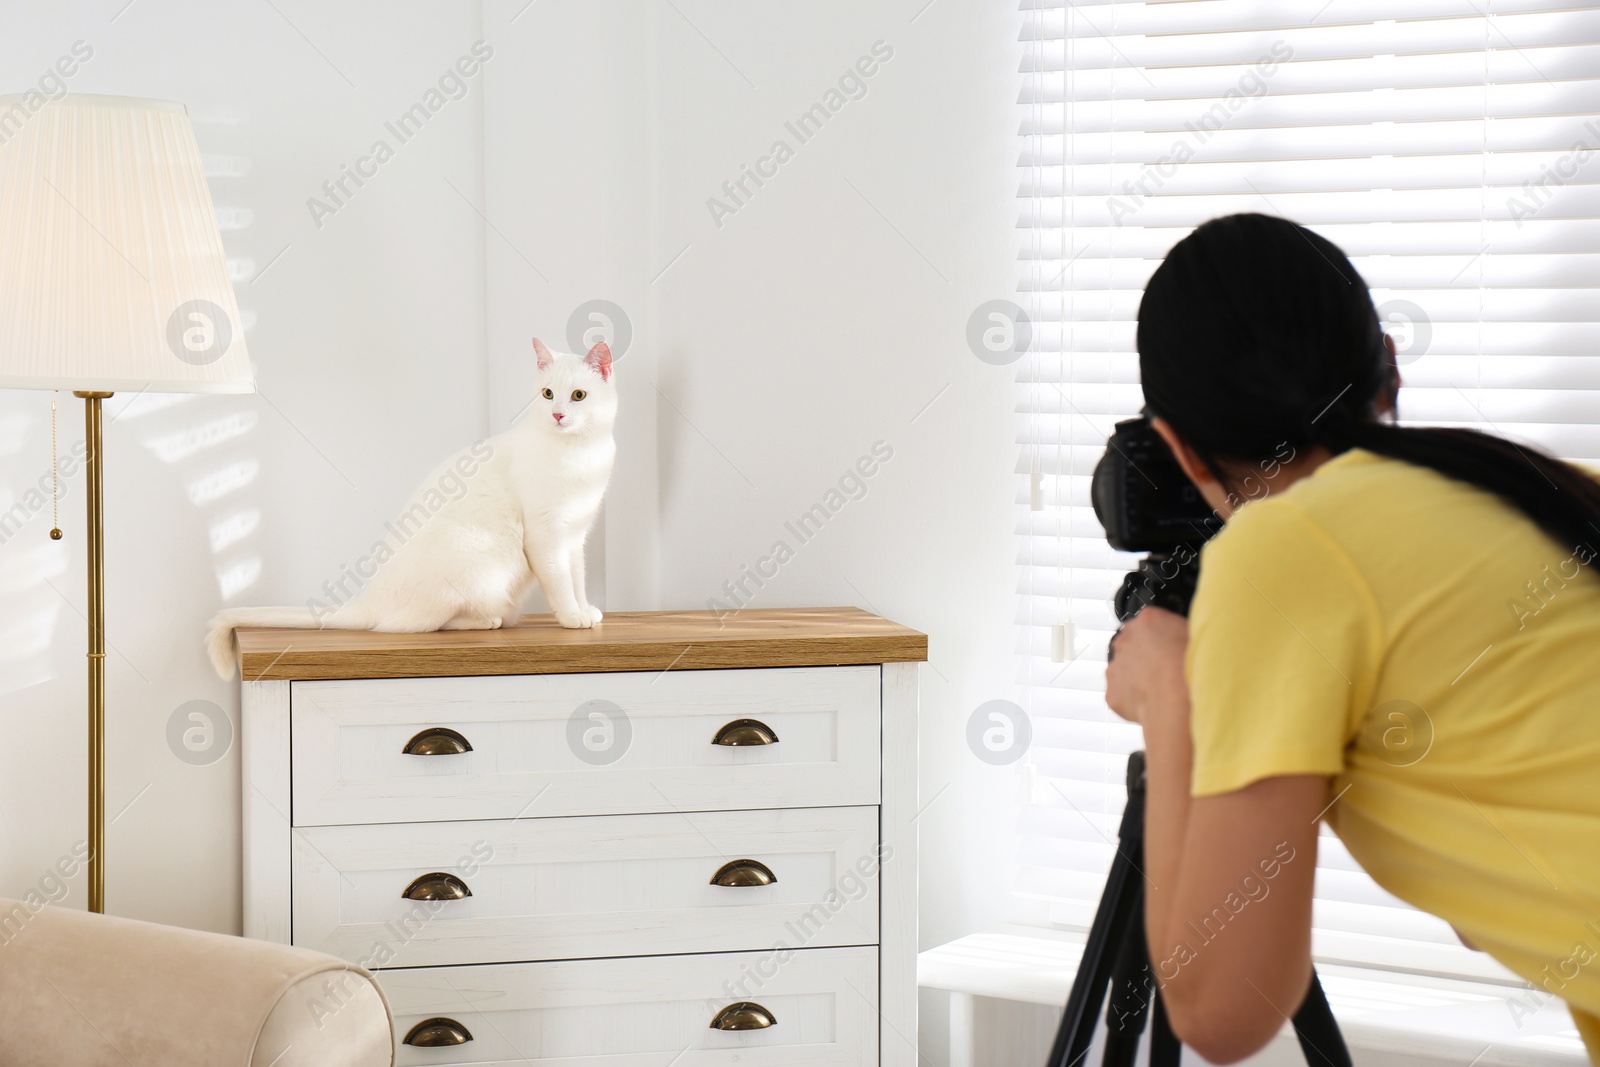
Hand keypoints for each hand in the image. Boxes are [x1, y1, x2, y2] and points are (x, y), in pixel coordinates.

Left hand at [1105, 607, 1190, 727]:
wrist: (1175, 701)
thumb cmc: (1191, 670)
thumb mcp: (1197, 636)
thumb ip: (1182, 630)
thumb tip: (1185, 635)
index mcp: (1149, 619)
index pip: (1150, 621)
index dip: (1161, 637)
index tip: (1169, 647)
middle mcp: (1126, 639)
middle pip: (1132, 643)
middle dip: (1145, 654)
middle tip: (1164, 669)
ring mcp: (1116, 665)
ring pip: (1124, 668)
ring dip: (1136, 675)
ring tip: (1160, 688)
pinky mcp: (1112, 691)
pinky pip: (1121, 693)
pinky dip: (1132, 698)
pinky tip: (1152, 701)